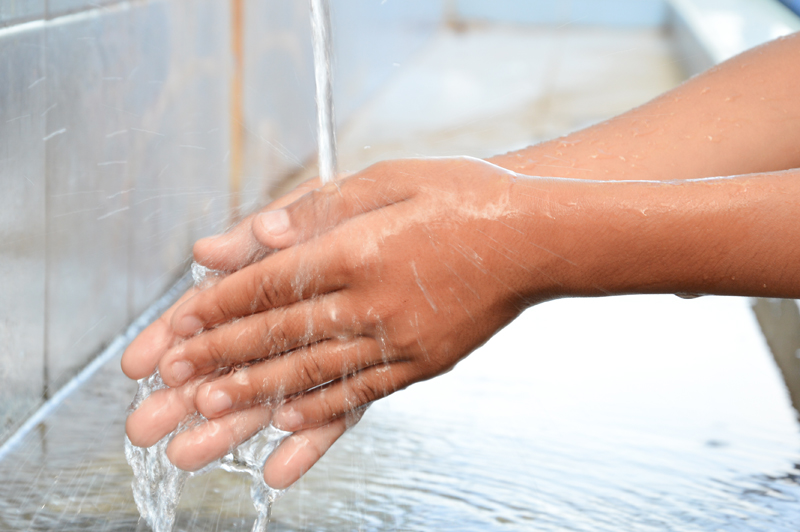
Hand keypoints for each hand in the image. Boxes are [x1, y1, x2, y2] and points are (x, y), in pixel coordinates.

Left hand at [146, 157, 568, 474]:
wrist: (537, 237)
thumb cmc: (460, 196)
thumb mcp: (386, 179)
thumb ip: (310, 210)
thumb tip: (241, 236)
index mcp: (360, 248)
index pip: (269, 285)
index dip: (216, 309)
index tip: (176, 330)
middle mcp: (376, 302)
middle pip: (281, 337)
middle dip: (218, 360)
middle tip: (170, 385)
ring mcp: (402, 340)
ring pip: (314, 375)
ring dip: (255, 396)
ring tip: (208, 416)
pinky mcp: (423, 364)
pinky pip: (362, 395)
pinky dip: (318, 413)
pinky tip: (284, 429)